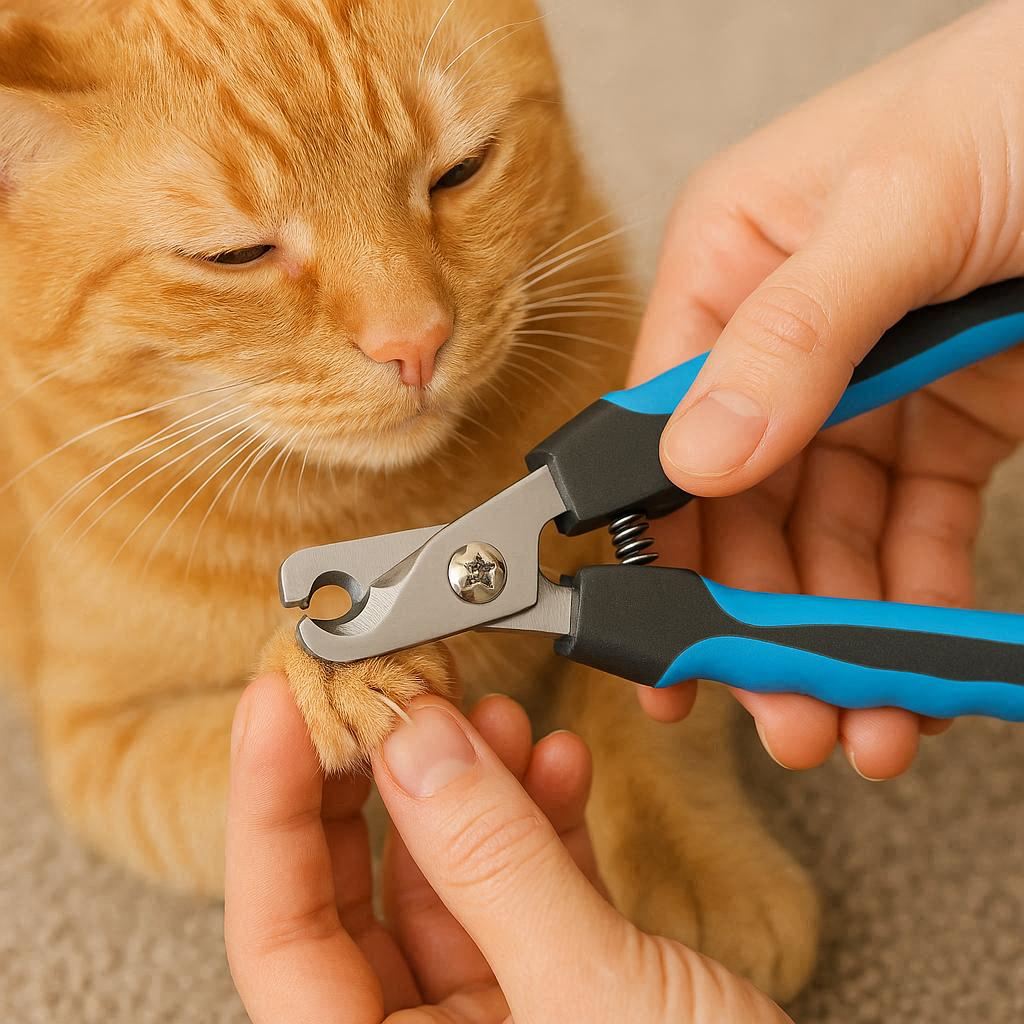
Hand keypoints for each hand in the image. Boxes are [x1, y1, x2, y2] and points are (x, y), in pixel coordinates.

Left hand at [225, 675, 790, 1022]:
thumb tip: (414, 743)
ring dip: (469, 787)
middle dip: (375, 778)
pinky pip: (525, 891)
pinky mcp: (568, 994)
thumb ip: (494, 862)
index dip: (269, 803)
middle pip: (354, 896)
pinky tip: (555, 765)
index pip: (280, 930)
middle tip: (385, 689)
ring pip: (448, 880)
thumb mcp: (589, 992)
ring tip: (493, 714)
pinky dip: (538, 819)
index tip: (282, 700)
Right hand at [633, 0, 1023, 779]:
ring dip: (833, 634)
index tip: (672, 642)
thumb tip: (696, 462)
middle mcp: (778, 337)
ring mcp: (861, 388)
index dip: (664, 540)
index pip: (664, 422)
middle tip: (781, 715)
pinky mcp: (944, 424)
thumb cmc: (1022, 97)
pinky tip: (910, 673)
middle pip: (743, 503)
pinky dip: (910, 606)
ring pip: (825, 536)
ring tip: (852, 728)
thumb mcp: (902, 202)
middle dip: (760, 616)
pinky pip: (911, 532)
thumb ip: (792, 333)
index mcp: (732, 263)